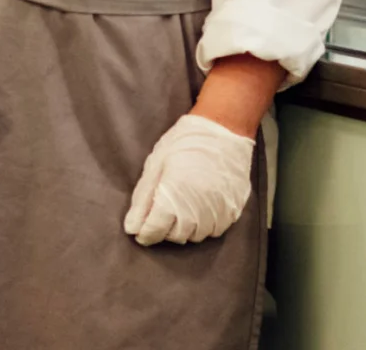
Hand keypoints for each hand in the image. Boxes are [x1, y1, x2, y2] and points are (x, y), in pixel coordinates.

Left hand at [123, 112, 253, 246]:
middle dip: (164, 230)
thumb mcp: (156, 164)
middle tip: (161, 214)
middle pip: (176, 235)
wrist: (224, 129)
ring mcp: (219, 211)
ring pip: (196, 236)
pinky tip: (198, 210)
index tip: (141, 232)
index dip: (146, 233)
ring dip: (184, 229)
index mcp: (175, 194)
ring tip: (179, 209)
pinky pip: (215, 231)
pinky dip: (203, 226)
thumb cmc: (185, 142)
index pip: (156, 229)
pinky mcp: (234, 210)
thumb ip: (143, 199)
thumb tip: (131, 227)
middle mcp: (199, 208)